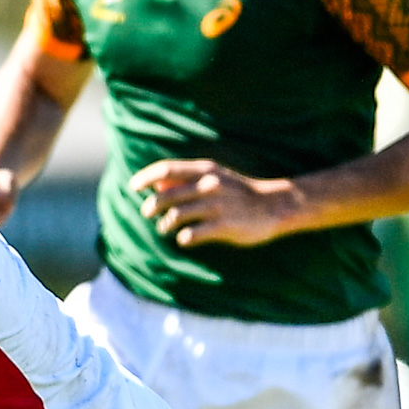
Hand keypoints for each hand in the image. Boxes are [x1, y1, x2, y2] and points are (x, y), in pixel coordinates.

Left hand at [129, 159, 297, 247]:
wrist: (275, 205)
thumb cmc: (238, 192)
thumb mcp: (215, 176)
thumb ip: (187, 179)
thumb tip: (155, 185)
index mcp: (206, 170)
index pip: (166, 169)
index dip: (145, 178)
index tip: (133, 187)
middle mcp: (209, 185)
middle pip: (166, 195)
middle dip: (150, 207)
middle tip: (147, 213)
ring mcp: (217, 206)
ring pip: (175, 216)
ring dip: (164, 224)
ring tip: (165, 228)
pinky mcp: (224, 226)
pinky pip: (191, 234)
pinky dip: (183, 238)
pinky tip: (185, 239)